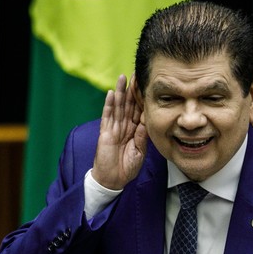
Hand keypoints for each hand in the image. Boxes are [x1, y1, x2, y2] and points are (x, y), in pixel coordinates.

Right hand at [92, 74, 146, 189]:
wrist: (113, 180)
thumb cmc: (126, 168)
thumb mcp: (139, 152)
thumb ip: (142, 136)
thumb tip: (146, 120)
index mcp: (134, 130)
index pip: (139, 111)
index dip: (143, 98)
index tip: (147, 85)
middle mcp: (124, 126)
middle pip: (129, 104)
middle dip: (132, 90)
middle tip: (136, 73)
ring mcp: (114, 128)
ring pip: (118, 107)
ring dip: (121, 92)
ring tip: (123, 78)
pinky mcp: (105, 132)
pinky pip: (107, 116)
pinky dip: (109, 105)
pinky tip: (112, 94)